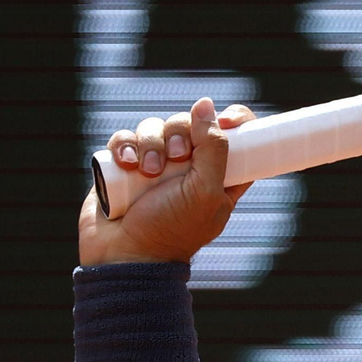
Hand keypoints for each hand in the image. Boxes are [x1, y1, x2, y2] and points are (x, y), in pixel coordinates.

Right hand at [78, 98, 256, 265]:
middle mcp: (188, 167)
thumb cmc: (172, 230)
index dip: (234, 121)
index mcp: (219, 175)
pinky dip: (125, 145)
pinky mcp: (125, 165)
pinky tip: (126, 164)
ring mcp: (155, 164)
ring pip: (155, 127)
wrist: (126, 256)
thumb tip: (206, 105)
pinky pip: (125, 137)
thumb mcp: (205, 192)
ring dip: (151, 143)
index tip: (227, 120)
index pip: (235, 137)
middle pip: (189, 124)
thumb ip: (213, 148)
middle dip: (181, 132)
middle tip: (177, 158)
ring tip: (147, 172)